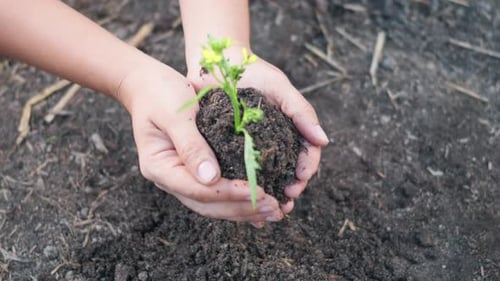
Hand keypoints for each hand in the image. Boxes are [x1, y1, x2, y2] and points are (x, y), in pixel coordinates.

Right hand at [116, 62, 283, 224]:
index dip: (229, 193)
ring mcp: (182, 178)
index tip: (257, 191)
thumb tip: (211, 178)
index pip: (197, 190)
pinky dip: (240, 200)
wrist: (149, 85)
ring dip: (244, 209)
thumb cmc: (160, 94)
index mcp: (160, 168)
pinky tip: (261, 205)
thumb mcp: (175, 114)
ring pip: (215, 204)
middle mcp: (170, 179)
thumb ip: (191, 145)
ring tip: (274, 211)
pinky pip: (218, 192)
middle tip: (274, 208)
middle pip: (208, 205)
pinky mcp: (196, 172)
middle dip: (242, 208)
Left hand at [187, 50, 328, 219]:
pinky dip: (244, 191)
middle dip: (289, 190)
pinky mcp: (229, 152)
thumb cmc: (253, 71)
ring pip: (266, 179)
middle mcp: (274, 142)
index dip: (306, 170)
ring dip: (269, 197)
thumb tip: (324, 141)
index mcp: (291, 129)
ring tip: (266, 213)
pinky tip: (242, 206)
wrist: (218, 63)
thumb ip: (301, 112)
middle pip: (288, 173)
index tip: (299, 180)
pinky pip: (240, 175)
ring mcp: (252, 149)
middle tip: (284, 204)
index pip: (307, 154)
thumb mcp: (280, 87)